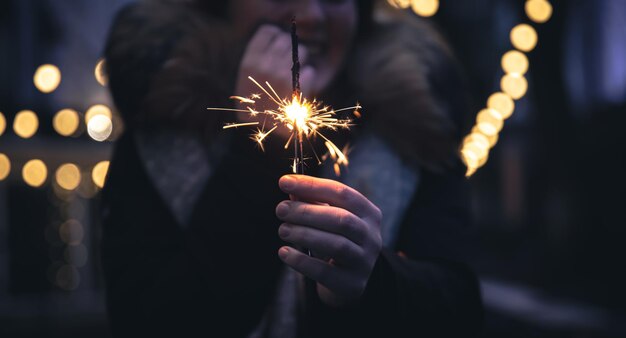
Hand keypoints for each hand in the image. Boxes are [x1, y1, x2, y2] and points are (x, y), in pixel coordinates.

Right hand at [236, 25, 315, 135]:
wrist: (262, 137)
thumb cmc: (256, 108)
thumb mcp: (247, 81)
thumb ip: (259, 60)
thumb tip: (282, 40)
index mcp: (249, 62)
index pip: (268, 31)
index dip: (276, 38)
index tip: (277, 49)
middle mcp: (264, 66)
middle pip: (286, 40)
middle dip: (291, 50)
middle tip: (290, 65)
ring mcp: (281, 76)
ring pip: (302, 52)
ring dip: (303, 62)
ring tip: (296, 76)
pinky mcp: (299, 88)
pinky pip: (310, 71)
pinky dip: (309, 79)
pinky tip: (301, 89)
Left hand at [275, 175, 382, 306]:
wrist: (349, 280)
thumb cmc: (337, 240)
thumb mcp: (330, 219)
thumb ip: (313, 202)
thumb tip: (291, 189)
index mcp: (369, 214)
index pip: (342, 193)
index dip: (312, 186)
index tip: (284, 182)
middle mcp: (371, 237)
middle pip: (341, 219)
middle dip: (306, 212)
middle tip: (281, 209)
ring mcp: (364, 262)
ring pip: (336, 244)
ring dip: (304, 234)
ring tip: (283, 230)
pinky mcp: (351, 284)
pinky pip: (324, 272)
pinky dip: (301, 261)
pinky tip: (284, 252)